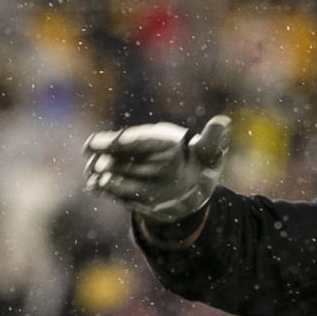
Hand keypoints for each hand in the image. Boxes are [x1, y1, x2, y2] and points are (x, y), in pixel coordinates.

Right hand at [84, 115, 231, 223]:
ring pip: (112, 167)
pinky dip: (101, 187)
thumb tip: (222, 122)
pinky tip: (94, 187)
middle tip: (95, 157)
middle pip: (120, 152)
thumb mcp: (210, 156)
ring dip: (102, 171)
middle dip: (107, 154)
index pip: (141, 139)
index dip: (124, 140)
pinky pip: (110, 185)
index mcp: (160, 139)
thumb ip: (213, 141)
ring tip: (94, 177)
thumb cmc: (201, 168)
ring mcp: (130, 167)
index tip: (113, 140)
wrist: (191, 193)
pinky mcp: (125, 186)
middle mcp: (141, 152)